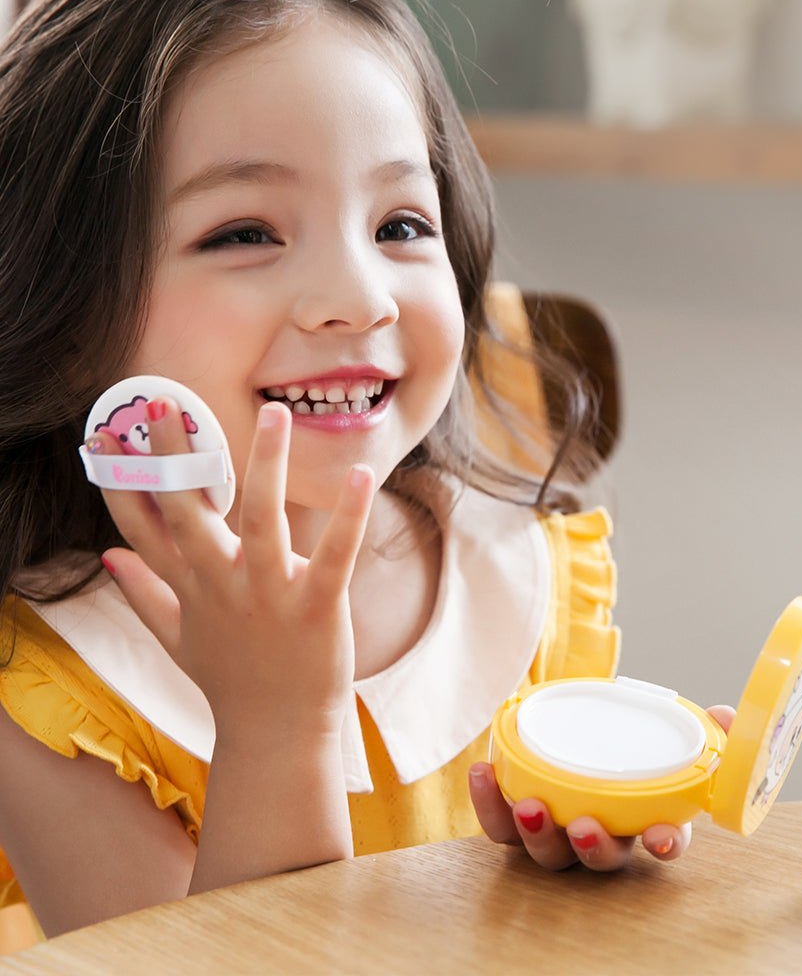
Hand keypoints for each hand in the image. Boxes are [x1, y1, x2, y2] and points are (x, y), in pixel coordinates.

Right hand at [92, 396, 373, 741]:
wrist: (277, 734)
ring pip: (261, 517)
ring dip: (266, 463)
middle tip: (161, 402)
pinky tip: (362, 477)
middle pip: (188, 510)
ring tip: (274, 413)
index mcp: (190, 586)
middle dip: (172, 456)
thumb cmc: (232, 681)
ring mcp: (268, 594)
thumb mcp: (178, 638)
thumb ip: (144, 594)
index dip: (121, 480)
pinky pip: (334, 553)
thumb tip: (109, 556)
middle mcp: (221, 584)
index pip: (142, 526)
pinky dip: (349, 516)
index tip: (105, 436)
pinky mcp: (315, 606)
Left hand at [470, 704, 735, 870]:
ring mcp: (559, 833)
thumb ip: (705, 725)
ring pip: (548, 853)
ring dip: (536, 834)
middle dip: (591, 848)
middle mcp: (605, 836)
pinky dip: (489, 804)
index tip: (662, 836)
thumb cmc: (630, 741)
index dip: (666, 843)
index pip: (665, 841)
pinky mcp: (518, 822)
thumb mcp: (669, 731)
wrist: (580, 731)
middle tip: (581, 825)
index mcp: (648, 820)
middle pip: (601, 858)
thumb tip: (729, 716)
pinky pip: (501, 826)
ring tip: (527, 805)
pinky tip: (482, 773)